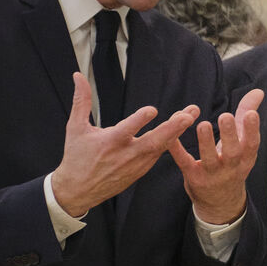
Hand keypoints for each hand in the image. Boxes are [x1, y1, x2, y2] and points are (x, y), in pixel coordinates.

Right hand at [51, 73, 197, 215]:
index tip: (152, 110)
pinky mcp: (142, 169)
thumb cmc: (77, 156)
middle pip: (153, 141)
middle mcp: (126, 154)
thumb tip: (78, 76)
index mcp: (109, 143)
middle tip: (188, 116)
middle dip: (172, 128)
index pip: (126, 130)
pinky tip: (182, 127)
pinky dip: (171, 141)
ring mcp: (137, 164)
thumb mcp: (75, 127)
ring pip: (161, 147)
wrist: (79, 189)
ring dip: (177, 131)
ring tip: (191, 114)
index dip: (139, 120)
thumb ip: (81, 100)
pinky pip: (159, 153)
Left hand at [168, 89, 263, 224]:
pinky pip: (186, 164)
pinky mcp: (194, 178)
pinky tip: (172, 139)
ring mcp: (213, 175)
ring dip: (206, 142)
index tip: (250, 114)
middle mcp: (232, 168)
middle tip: (225, 117)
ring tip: (203, 125)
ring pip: (210, 159)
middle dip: (230, 135)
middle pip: (233, 152)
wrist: (221, 202)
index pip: (252, 144)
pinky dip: (178, 151)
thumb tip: (258, 92)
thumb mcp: (243, 144)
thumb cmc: (232, 165)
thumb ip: (247, 115)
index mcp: (246, 158)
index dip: (252, 129)